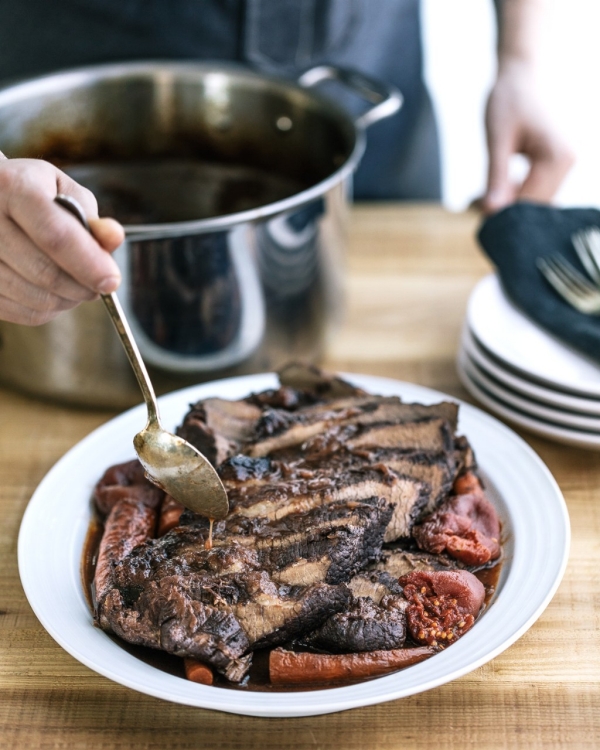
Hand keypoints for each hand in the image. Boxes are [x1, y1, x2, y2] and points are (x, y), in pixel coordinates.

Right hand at [0, 156, 123, 325]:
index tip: (112, 281)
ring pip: (35, 298)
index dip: (89, 264)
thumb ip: (90, 217)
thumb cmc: (32, 193)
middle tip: (99, 284)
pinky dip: (48, 310)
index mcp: (12, 187)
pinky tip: (54, 292)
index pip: (56, 236)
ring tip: (77, 284)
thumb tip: (114, 239)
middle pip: (45, 272)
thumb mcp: (63, 190)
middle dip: (83, 286)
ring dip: (68, 300)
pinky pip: (22, 313)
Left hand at [482, 60, 574, 213]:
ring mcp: (562, 165)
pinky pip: (532, 191)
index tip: (474, 208)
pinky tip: (492, 189)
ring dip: (507, 204)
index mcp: (556, 157)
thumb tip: (490, 211)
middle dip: (504, 209)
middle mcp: (566, 163)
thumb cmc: (507, 101)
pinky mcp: (553, 166)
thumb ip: (496, 176)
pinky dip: (512, 195)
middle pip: (533, 205)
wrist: (519, 77)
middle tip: (473, 204)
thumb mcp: (496, 140)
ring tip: (479, 196)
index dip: (501, 212)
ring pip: (533, 202)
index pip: (529, 201)